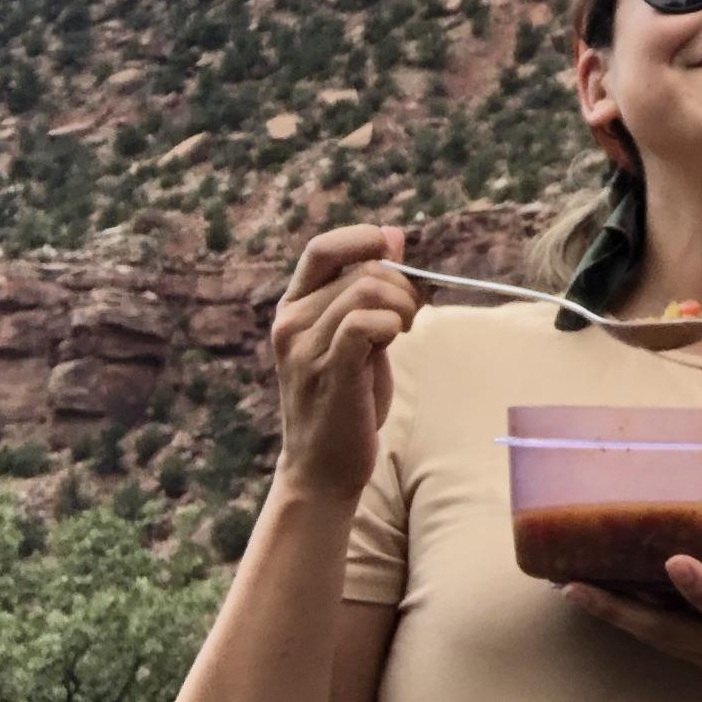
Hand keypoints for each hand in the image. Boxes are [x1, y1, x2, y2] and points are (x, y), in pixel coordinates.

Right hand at [268, 224, 419, 505]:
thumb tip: (392, 234)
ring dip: (403, 305)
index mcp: (294, 307)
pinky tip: (393, 341)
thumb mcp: (356, 334)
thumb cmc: (345, 397)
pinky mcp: (329, 372)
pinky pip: (366, 323)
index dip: (363, 240)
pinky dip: (392, 324)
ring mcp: (305, 348)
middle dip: (403, 285)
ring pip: (367, 291)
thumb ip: (367, 287)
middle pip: (362, 270)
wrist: (322, 466)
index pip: (322, 248)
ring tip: (402, 329)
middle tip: (409, 315)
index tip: (394, 255)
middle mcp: (292, 323)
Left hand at [559, 478, 701, 701]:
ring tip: (574, 588)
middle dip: (615, 607)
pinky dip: (639, 622)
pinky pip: (668, 642)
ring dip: (616, 614)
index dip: (700, 587)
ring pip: (656, 637)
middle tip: (569, 583)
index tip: (673, 561)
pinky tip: (620, 601)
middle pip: (662, 630)